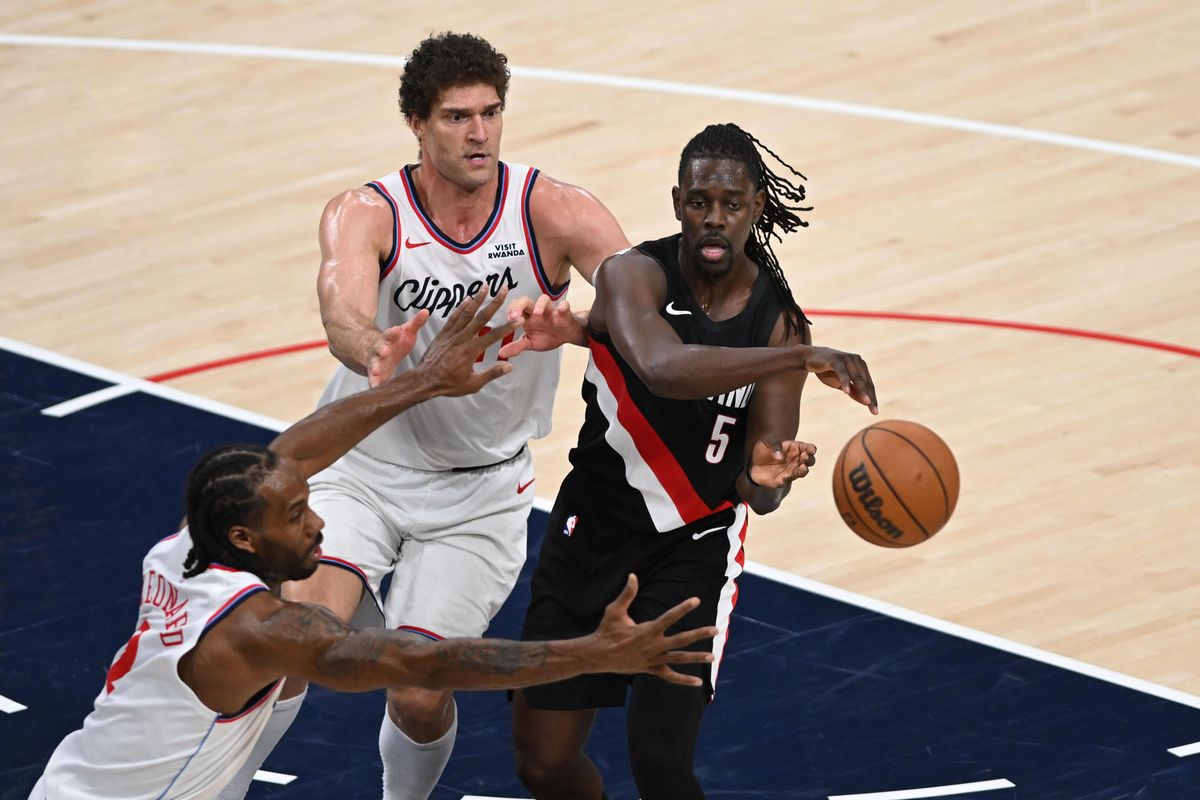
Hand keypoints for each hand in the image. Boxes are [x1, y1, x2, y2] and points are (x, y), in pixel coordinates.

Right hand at [367, 311, 429, 387]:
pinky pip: (373, 380)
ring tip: (376, 372)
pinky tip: (375, 389)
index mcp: (389, 338)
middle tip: (384, 351)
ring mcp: (376, 363)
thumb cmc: (396, 342)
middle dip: (381, 349)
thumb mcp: (406, 331)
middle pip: (379, 348)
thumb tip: (427, 311)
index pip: (390, 334)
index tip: (396, 330)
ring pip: (374, 365)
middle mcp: (380, 350)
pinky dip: (374, 384)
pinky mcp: (376, 375)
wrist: (378, 352)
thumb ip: (415, 323)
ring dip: (375, 368)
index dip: (393, 332)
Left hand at [413, 288, 521, 396]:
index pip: (494, 335)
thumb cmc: (448, 384)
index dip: (508, 327)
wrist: (425, 380)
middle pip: (482, 317)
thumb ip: (492, 373)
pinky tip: (468, 299)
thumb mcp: (473, 384)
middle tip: (503, 289)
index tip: (518, 320)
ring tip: (485, 286)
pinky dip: (461, 307)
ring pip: (467, 312)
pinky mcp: (443, 334)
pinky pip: (454, 317)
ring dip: (478, 298)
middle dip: (495, 302)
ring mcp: (452, 334)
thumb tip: (509, 366)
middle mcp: (462, 339)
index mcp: (471, 351)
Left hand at [499, 295, 587, 358]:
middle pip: (525, 300)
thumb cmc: (548, 336)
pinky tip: (561, 309)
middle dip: (519, 305)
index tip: (508, 319)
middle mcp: (537, 311)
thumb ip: (517, 346)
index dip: (510, 310)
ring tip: (537, 314)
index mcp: (527, 317)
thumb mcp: (531, 343)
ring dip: (539, 304)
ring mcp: (551, 311)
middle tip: (515, 315)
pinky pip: (564, 305)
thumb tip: (501, 353)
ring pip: (544, 299)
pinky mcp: (564, 313)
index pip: (515, 308)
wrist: (567, 336)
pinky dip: (563, 306)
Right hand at [581, 574, 716, 686]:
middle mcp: (653, 646)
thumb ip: (626, 594)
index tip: (697, 600)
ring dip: (696, 657)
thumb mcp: (614, 611)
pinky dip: (684, 680)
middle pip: (681, 640)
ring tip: (713, 656)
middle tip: (716, 629)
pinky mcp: (651, 670)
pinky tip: (698, 682)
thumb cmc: (606, 631)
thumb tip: (632, 575)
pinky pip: (670, 677)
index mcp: (646, 630)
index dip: (683, 608)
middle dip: (699, 634)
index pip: (669, 617)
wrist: (598, 656)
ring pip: (679, 659)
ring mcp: (653, 659)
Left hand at [746, 439, 816, 487]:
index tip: (811, 450)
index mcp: (795, 448)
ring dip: (802, 471)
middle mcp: (796, 461)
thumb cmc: (765, 448)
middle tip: (805, 456)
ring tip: (803, 468)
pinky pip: (783, 483)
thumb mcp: (768, 441)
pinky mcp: (780, 481)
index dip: (811, 449)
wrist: (754, 462)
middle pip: (808, 462)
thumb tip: (779, 456)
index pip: (808, 448)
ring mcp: (789, 472)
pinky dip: (783, 482)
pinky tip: (781, 480)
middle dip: (809, 460)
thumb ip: (775, 445)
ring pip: (800, 473)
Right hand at [801, 346, 877, 413]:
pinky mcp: (836, 359)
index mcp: (860, 365)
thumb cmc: (828, 371)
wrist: (810, 358)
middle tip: (874, 411)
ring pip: (856, 377)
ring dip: (861, 390)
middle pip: (865, 382)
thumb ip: (854, 391)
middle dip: (870, 397)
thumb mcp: (842, 384)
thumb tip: (867, 403)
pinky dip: (845, 382)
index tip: (875, 412)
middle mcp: (856, 360)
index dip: (872, 398)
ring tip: (867, 402)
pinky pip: (842, 372)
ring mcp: (847, 359)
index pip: (869, 384)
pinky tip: (847, 392)